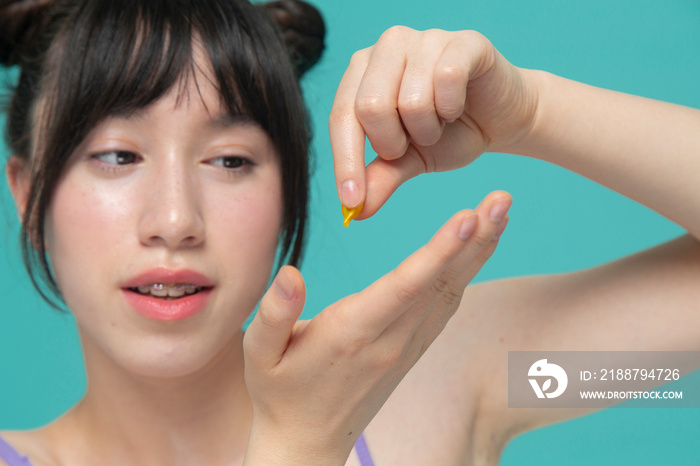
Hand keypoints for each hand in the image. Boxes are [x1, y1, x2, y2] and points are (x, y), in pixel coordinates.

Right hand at [242, 191, 510, 464]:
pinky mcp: (409, 352)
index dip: (439, 251)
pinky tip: (478, 252)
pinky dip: (466, 276)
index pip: (404, 286)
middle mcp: (389, 340)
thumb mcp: (259, 355)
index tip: (468, 217)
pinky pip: (445, 309)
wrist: (306, 444)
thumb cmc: (279, 394)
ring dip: (478, 253)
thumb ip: (274, 314)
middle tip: (503, 199)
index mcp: (353, 333)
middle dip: (475, 239)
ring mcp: (405, 348)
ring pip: (450, 293)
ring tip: (500, 215)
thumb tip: (291, 274)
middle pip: (440, 283)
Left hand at [329, 27, 535, 216]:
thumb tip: (355, 211)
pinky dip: (452, 108)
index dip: (346, 162)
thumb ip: (379, 178)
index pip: (342, 116)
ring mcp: (425, 38)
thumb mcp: (408, 161)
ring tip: (440, 123)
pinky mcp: (463, 42)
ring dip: (428, 129)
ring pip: (411, 100)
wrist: (501, 121)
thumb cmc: (448, 134)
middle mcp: (387, 46)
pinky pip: (447, 79)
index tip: (352, 202)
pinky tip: (457, 107)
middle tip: (414, 142)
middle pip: (370, 107)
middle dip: (394, 143)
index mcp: (362, 71)